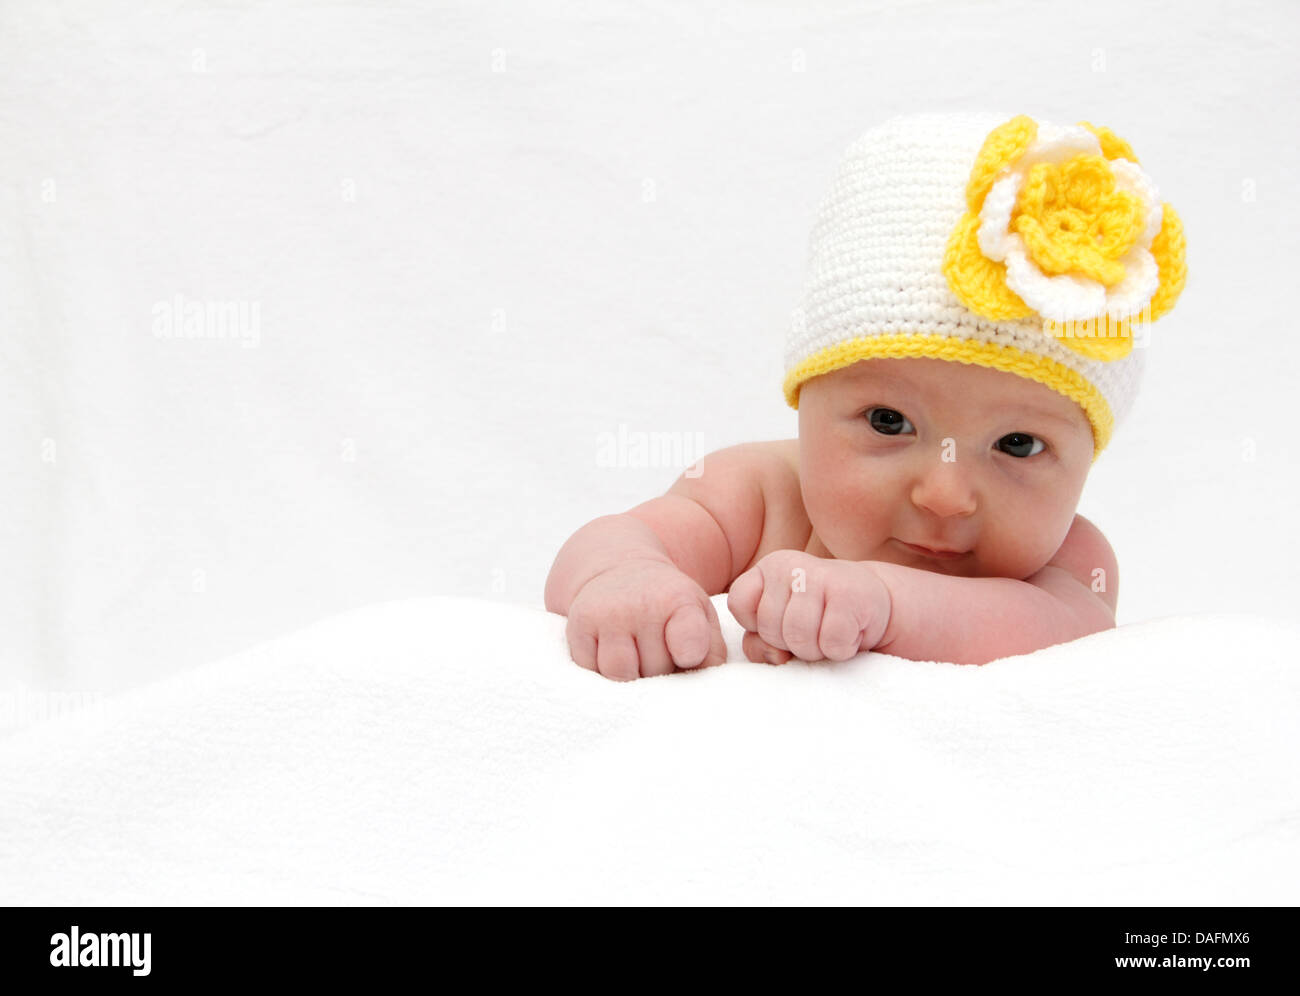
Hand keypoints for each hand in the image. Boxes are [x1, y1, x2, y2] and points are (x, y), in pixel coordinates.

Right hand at [564, 559, 728, 680]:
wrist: (620, 570)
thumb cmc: (666, 604)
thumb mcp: (700, 616)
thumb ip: (712, 652)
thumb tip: (703, 688)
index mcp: (677, 599)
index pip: (689, 643)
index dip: (690, 656)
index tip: (687, 655)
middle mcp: (639, 604)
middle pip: (654, 671)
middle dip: (659, 671)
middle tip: (657, 650)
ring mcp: (605, 614)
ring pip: (619, 675)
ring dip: (629, 675)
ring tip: (635, 656)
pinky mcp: (577, 626)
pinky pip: (590, 671)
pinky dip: (601, 671)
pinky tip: (611, 651)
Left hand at [726, 551, 890, 664]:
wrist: (875, 604)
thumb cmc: (820, 619)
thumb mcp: (780, 627)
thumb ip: (760, 642)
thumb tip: (774, 655)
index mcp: (767, 568)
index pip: (738, 605)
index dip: (757, 627)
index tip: (781, 624)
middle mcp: (789, 565)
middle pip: (769, 628)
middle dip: (790, 643)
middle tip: (814, 631)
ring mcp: (820, 576)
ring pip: (798, 637)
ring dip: (816, 650)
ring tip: (829, 633)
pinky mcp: (849, 595)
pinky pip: (831, 643)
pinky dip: (841, 650)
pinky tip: (850, 633)